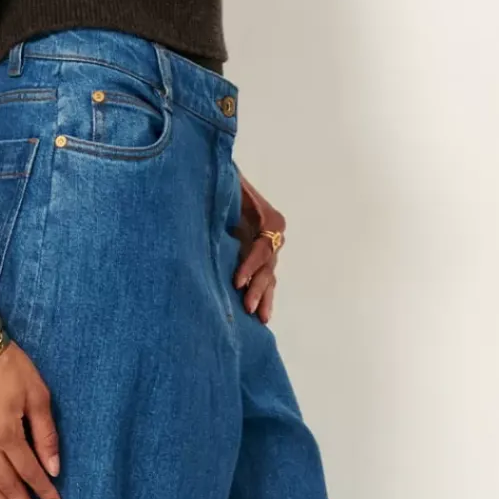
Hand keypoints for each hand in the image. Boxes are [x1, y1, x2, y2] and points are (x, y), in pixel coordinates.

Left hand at [231, 169, 285, 322]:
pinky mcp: (261, 258)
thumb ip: (228, 191)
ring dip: (263, 297)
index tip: (237, 282)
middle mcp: (274, 236)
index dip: (250, 266)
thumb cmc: (226, 183)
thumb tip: (223, 192)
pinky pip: (264, 278)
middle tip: (248, 307)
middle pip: (268, 266)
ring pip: (269, 276)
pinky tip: (261, 316)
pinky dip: (263, 296)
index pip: (262, 248)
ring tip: (260, 318)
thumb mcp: (230, 185)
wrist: (225, 179)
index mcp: (270, 220)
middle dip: (258, 288)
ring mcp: (270, 248)